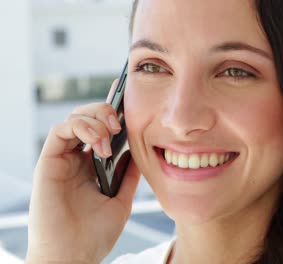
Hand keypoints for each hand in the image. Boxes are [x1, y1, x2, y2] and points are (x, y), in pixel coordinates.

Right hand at [26, 80, 140, 262]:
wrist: (74, 256)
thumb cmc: (95, 234)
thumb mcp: (122, 199)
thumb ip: (129, 175)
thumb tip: (142, 151)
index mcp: (93, 166)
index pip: (103, 131)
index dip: (115, 115)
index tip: (133, 105)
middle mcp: (77, 159)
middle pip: (89, 118)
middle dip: (106, 111)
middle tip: (121, 123)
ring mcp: (63, 159)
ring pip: (75, 118)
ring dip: (96, 119)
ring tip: (111, 135)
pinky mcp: (49, 161)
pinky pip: (62, 130)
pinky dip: (82, 127)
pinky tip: (99, 143)